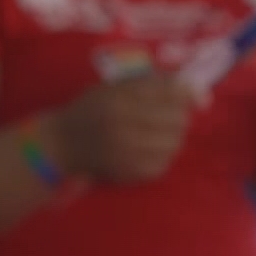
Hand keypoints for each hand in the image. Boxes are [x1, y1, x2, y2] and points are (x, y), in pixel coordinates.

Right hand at [45, 72, 194, 184]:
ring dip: (172, 135)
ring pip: (174, 143)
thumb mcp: (113, 87)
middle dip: (179, 115)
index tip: (187, 94)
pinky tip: (149, 148)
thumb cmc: (90, 109)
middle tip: (170, 114)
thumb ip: (151, 83)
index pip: (169, 94)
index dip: (184, 93)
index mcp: (119, 100)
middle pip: (177, 119)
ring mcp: (128, 152)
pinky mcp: (131, 172)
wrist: (63, 143)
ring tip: (159, 132)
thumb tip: (191, 87)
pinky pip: (163, 163)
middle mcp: (124, 126)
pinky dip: (162, 154)